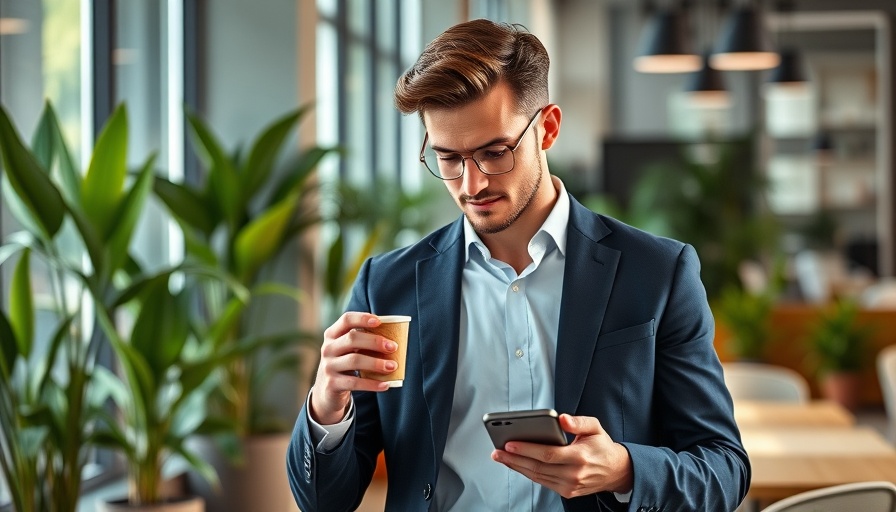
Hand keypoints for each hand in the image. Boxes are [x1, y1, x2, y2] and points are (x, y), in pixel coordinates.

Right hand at [309, 312, 398, 424]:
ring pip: (354, 360)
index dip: (362, 318)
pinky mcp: (331, 384)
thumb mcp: (349, 350)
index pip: (346, 320)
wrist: (327, 390)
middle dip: (374, 341)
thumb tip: (393, 340)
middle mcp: (328, 348)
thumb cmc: (345, 364)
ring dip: (376, 363)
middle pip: (352, 339)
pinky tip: (385, 385)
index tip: (379, 322)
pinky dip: (372, 384)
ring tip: (392, 366)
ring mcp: (328, 366)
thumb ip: (364, 342)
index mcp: (333, 334)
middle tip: (393, 347)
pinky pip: (354, 382)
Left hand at [491, 414, 633, 498]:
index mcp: (579, 457)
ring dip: (517, 467)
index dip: (526, 449)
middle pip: (537, 467)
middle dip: (514, 459)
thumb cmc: (601, 446)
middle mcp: (573, 474)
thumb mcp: (595, 427)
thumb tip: (561, 418)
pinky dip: (527, 473)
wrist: (616, 471)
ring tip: (501, 457)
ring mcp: (569, 486)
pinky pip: (542, 482)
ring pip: (537, 476)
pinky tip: (517, 464)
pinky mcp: (567, 492)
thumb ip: (579, 422)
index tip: (509, 443)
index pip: (547, 454)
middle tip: (497, 451)